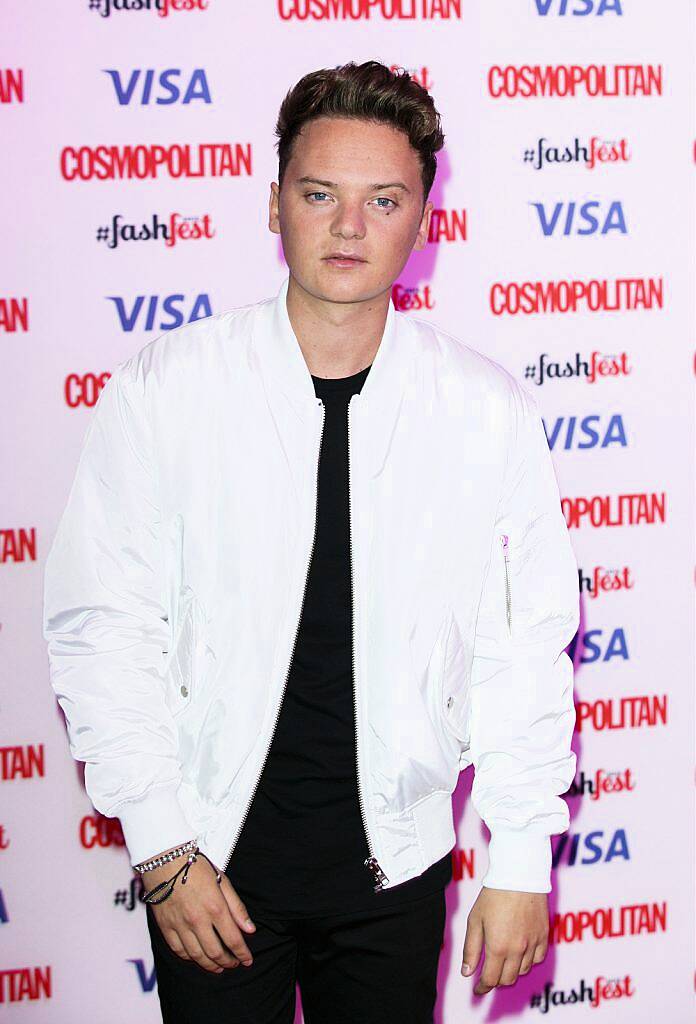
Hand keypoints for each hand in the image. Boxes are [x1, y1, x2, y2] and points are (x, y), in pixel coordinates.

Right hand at [142, 848, 256, 973]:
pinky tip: (197, 957)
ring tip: (218, 966)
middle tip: (234, 964)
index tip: (248, 960)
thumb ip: (237, 907)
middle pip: (215, 952)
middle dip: (228, 962)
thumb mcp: (222, 881)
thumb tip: (250, 929)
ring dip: (210, 965)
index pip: (233, 939)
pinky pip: (179, 950)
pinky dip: (190, 958)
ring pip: (197, 956)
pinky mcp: (166, 927)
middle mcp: (197, 920)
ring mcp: (180, 925)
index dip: (243, 953)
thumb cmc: (195, 867)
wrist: (165, 860)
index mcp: (215, 907)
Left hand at [461, 886, 547, 994]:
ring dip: (511, 971)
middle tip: (489, 975)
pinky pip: (537, 959)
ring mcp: (533, 944)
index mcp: (497, 947)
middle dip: (496, 981)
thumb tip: (467, 973)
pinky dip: (528, 961)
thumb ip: (471, 949)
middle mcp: (517, 950)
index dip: (482, 988)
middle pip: (507, 979)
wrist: (519, 876)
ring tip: (503, 960)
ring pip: (522, 970)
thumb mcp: (475, 920)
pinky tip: (521, 953)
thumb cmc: (493, 895)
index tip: (478, 990)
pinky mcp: (544, 936)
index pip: (491, 979)